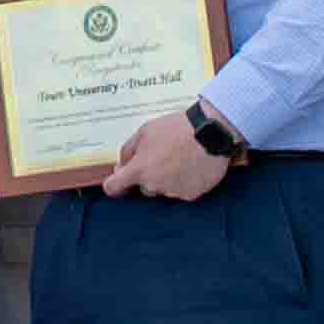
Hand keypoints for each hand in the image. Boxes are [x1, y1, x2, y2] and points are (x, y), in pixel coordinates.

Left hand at [98, 110, 231, 201]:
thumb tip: (120, 166)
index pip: (113, 188)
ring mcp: (172, 192)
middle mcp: (153, 185)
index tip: (118, 182)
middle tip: (162, 157)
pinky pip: (181, 191)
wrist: (211, 133)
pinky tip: (192, 166)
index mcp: (139, 170)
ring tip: (180, 159)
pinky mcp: (191, 195)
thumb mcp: (145, 131)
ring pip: (163, 189)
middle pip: (143, 187)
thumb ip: (128, 150)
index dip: (113, 185)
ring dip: (167, 179)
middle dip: (148, 176)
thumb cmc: (176, 129)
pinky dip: (184, 182)